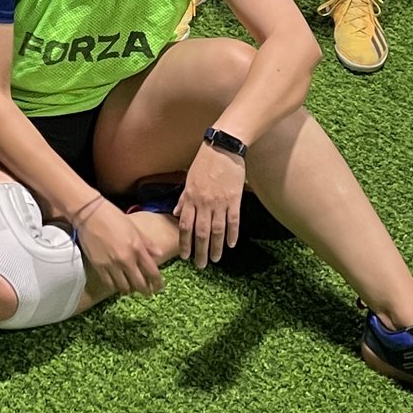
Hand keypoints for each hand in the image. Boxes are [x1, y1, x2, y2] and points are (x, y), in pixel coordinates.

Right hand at [72, 199, 162, 297]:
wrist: (89, 214)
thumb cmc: (113, 217)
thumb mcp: (135, 228)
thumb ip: (148, 243)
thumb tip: (160, 254)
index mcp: (137, 247)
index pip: (152, 272)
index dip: (157, 283)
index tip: (159, 286)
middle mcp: (126, 259)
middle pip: (139, 284)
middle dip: (145, 291)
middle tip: (147, 292)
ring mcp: (112, 264)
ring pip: (124, 287)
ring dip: (130, 289)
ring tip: (131, 287)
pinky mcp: (99, 267)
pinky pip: (110, 284)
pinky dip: (116, 286)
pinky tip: (118, 283)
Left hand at [176, 146, 247, 267]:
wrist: (224, 147)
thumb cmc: (205, 161)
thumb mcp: (189, 178)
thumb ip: (183, 198)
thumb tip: (177, 214)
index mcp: (191, 197)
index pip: (186, 226)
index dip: (185, 242)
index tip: (185, 255)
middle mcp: (204, 202)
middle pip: (201, 232)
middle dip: (200, 251)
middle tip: (200, 265)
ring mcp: (220, 202)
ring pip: (217, 230)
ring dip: (216, 247)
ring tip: (215, 259)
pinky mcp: (234, 199)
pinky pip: (233, 220)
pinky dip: (232, 234)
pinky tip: (231, 245)